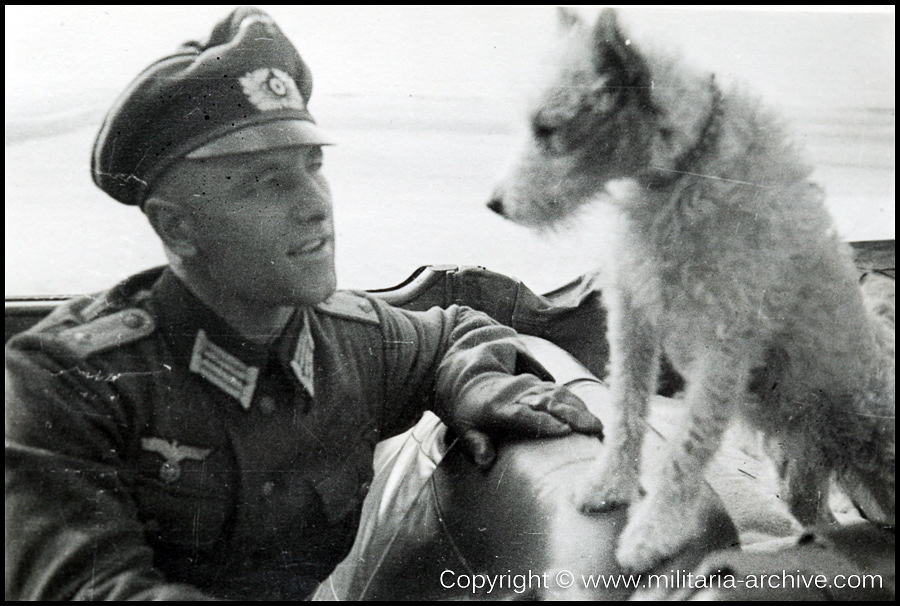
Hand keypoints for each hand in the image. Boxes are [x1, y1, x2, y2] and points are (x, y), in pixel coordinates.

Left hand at [452, 381, 602, 467]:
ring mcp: (529, 388)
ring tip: (598, 425)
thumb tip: (485, 461)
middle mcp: (517, 394)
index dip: (543, 422)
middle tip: (594, 428)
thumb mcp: (466, 429)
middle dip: (572, 415)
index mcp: (497, 408)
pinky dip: (576, 402)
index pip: (522, 415)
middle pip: (547, 402)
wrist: (469, 380)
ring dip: (579, 408)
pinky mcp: (538, 386)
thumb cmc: (469, 413)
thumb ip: (477, 444)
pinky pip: (560, 391)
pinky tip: (590, 415)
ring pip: (557, 395)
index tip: (564, 431)